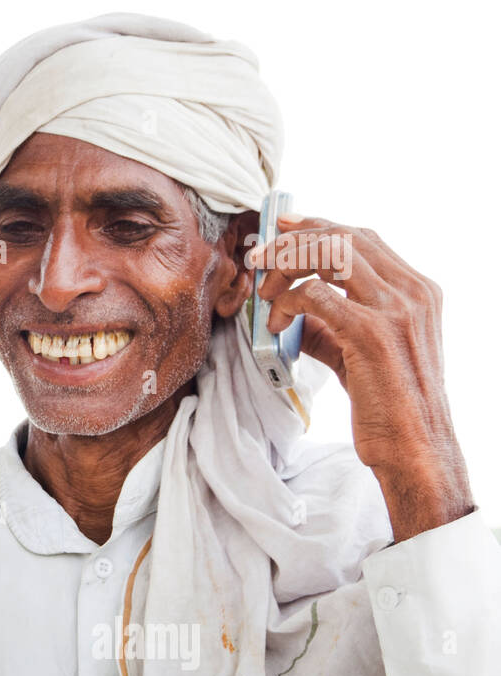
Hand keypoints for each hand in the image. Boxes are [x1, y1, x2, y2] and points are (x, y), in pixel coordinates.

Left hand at [250, 214, 474, 541]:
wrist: (416, 449)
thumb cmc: (389, 404)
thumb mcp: (359, 352)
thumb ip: (329, 324)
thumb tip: (286, 307)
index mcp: (418, 291)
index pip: (362, 237)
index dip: (316, 227)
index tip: (280, 229)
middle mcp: (413, 292)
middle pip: (344, 236)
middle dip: (292, 241)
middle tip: (258, 258)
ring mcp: (396, 310)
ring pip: (330, 254)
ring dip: (286, 266)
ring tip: (264, 292)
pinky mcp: (371, 334)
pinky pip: (316, 295)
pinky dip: (287, 302)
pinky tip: (276, 324)